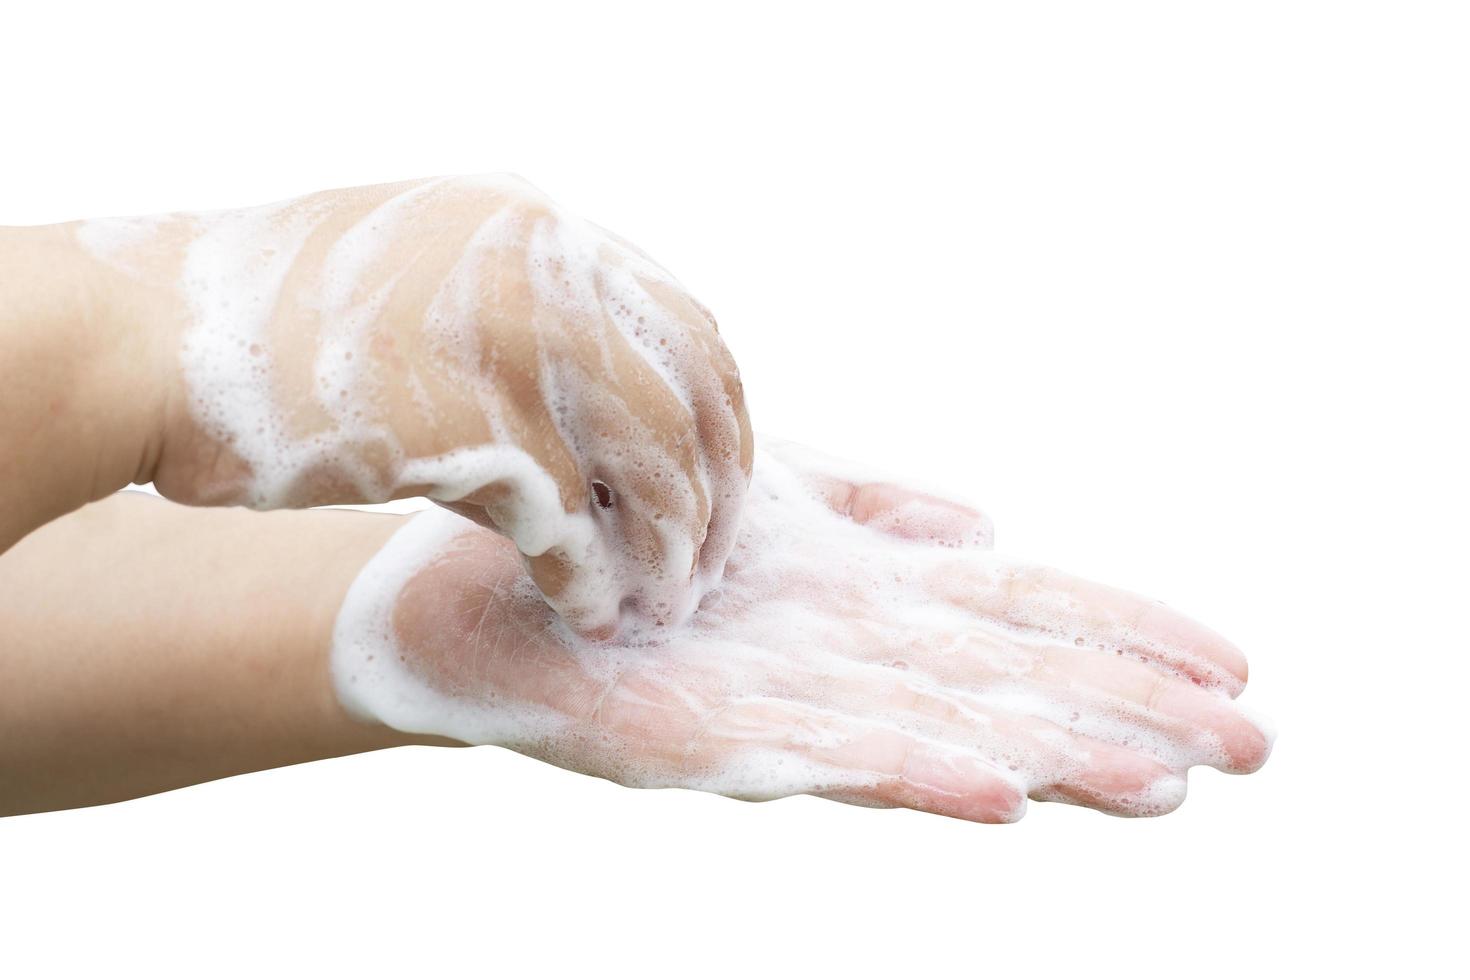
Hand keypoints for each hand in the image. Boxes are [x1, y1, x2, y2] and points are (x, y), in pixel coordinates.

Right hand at [77, 176, 752, 634]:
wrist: (146, 343)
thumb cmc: (275, 325)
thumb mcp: (422, 270)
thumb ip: (521, 307)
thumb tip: (615, 387)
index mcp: (533, 223)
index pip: (684, 321)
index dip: (714, 413)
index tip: (714, 480)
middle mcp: (537, 267)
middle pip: (692, 390)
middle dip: (714, 488)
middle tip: (707, 558)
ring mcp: (506, 341)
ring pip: (650, 462)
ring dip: (668, 545)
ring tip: (661, 600)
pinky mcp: (465, 427)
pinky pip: (568, 521)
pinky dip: (589, 576)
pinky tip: (587, 610)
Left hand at [333, 448, 1269, 821]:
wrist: (464, 570)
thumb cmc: (623, 531)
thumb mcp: (767, 493)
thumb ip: (873, 506)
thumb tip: (989, 525)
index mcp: (859, 601)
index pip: (1016, 615)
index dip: (1125, 638)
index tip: (1238, 666)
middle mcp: (830, 663)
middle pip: (1001, 688)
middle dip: (1124, 717)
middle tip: (1252, 752)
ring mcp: (763, 709)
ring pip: (929, 737)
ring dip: (1046, 760)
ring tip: (1154, 783)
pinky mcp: (678, 740)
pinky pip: (801, 758)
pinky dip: (902, 773)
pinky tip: (991, 791)